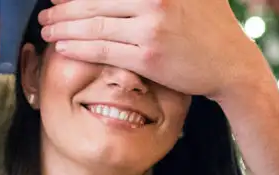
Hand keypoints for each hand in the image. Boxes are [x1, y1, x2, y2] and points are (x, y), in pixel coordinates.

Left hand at [39, 0, 274, 102]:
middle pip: (95, 2)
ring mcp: (151, 29)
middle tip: (46, 12)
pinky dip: (79, 48)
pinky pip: (104, 50)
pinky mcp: (149, 57)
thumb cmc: (211, 25)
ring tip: (47, 29)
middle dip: (63, 7)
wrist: (232, 64)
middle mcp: (154, 1)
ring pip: (95, 26)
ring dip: (64, 27)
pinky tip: (63, 46)